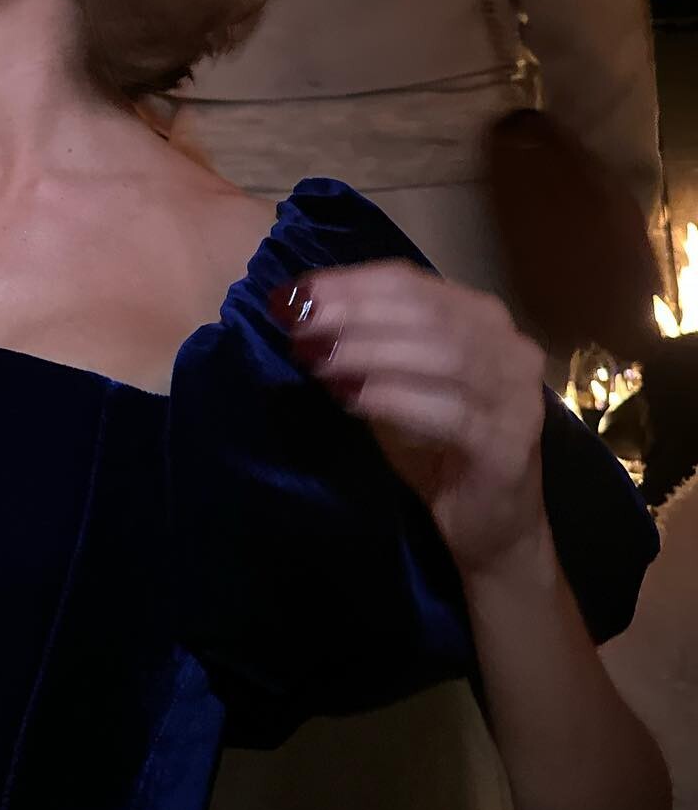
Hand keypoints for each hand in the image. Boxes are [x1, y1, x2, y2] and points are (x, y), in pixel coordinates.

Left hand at [278, 263, 548, 577]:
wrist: (490, 527)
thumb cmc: (435, 449)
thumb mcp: (393, 384)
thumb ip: (364, 346)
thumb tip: (300, 313)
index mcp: (479, 318)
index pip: (409, 282)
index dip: (348, 284)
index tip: (294, 295)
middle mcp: (508, 345)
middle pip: (425, 311)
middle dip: (354, 313)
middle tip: (300, 325)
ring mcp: (517, 393)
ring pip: (442, 354)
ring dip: (370, 352)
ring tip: (320, 360)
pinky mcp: (510, 441)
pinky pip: (449, 411)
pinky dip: (395, 398)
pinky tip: (352, 399)